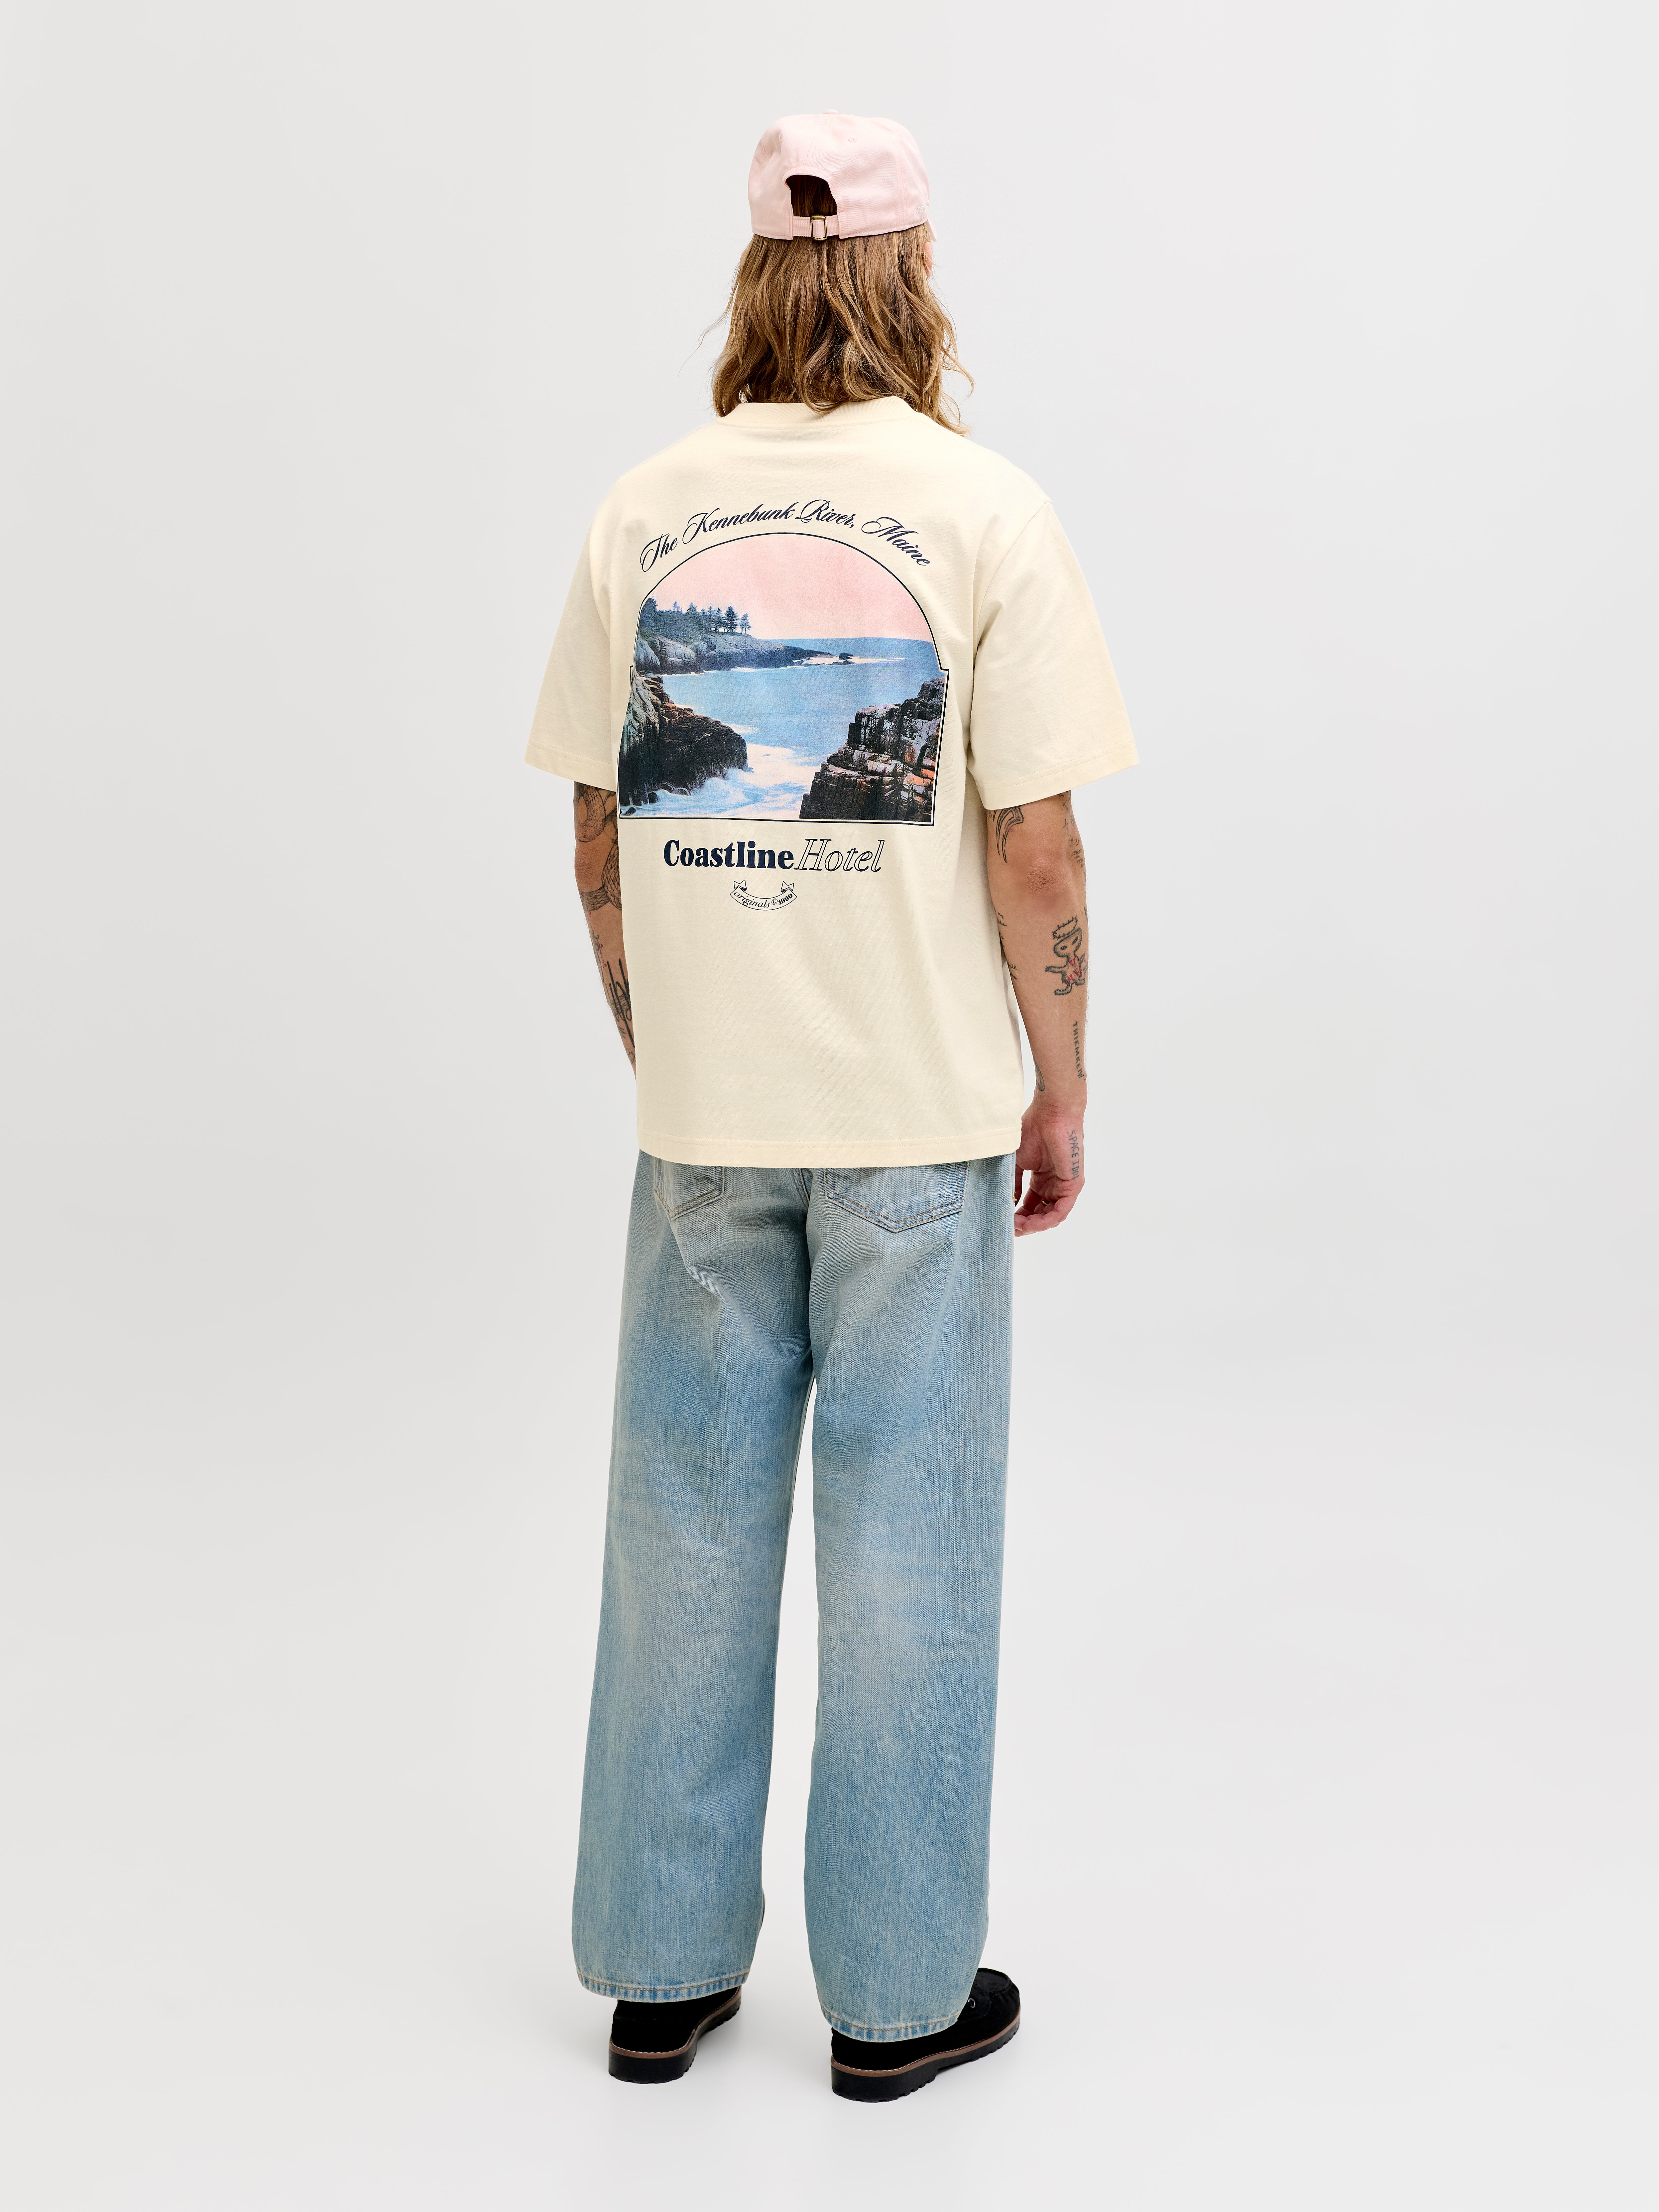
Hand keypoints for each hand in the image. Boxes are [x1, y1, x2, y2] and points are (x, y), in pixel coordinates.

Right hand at [1013, 1102, 1083, 1235]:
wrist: (1051, 1114)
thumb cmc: (1033, 1130)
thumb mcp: (1017, 1162)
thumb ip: (1013, 1183)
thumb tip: (1007, 1202)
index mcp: (1043, 1179)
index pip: (1031, 1206)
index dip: (1017, 1217)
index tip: (1003, 1222)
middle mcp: (1054, 1185)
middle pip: (1040, 1214)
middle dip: (1024, 1224)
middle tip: (1008, 1229)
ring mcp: (1065, 1186)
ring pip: (1050, 1217)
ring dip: (1032, 1226)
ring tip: (1016, 1227)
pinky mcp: (1073, 1186)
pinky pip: (1060, 1211)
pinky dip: (1045, 1221)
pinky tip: (1029, 1224)